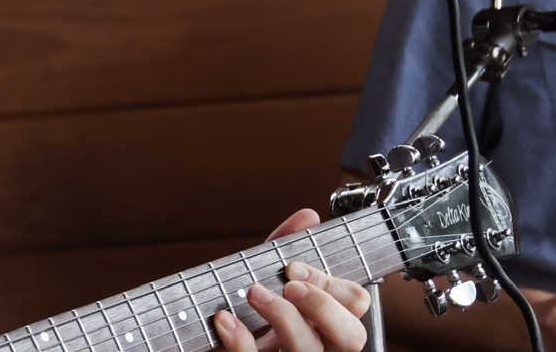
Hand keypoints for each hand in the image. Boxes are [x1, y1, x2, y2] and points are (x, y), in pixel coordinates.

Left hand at [213, 209, 368, 351]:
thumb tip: (308, 217)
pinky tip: (225, 319)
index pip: (357, 305)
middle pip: (351, 337)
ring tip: (253, 292)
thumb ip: (282, 248)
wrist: (199, 332)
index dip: (332, 285)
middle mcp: (316, 348)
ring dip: (282, 316)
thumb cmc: (238, 309)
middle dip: (322, 305)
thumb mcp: (259, 275)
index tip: (295, 268)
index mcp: (322, 323)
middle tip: (289, 285)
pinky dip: (242, 341)